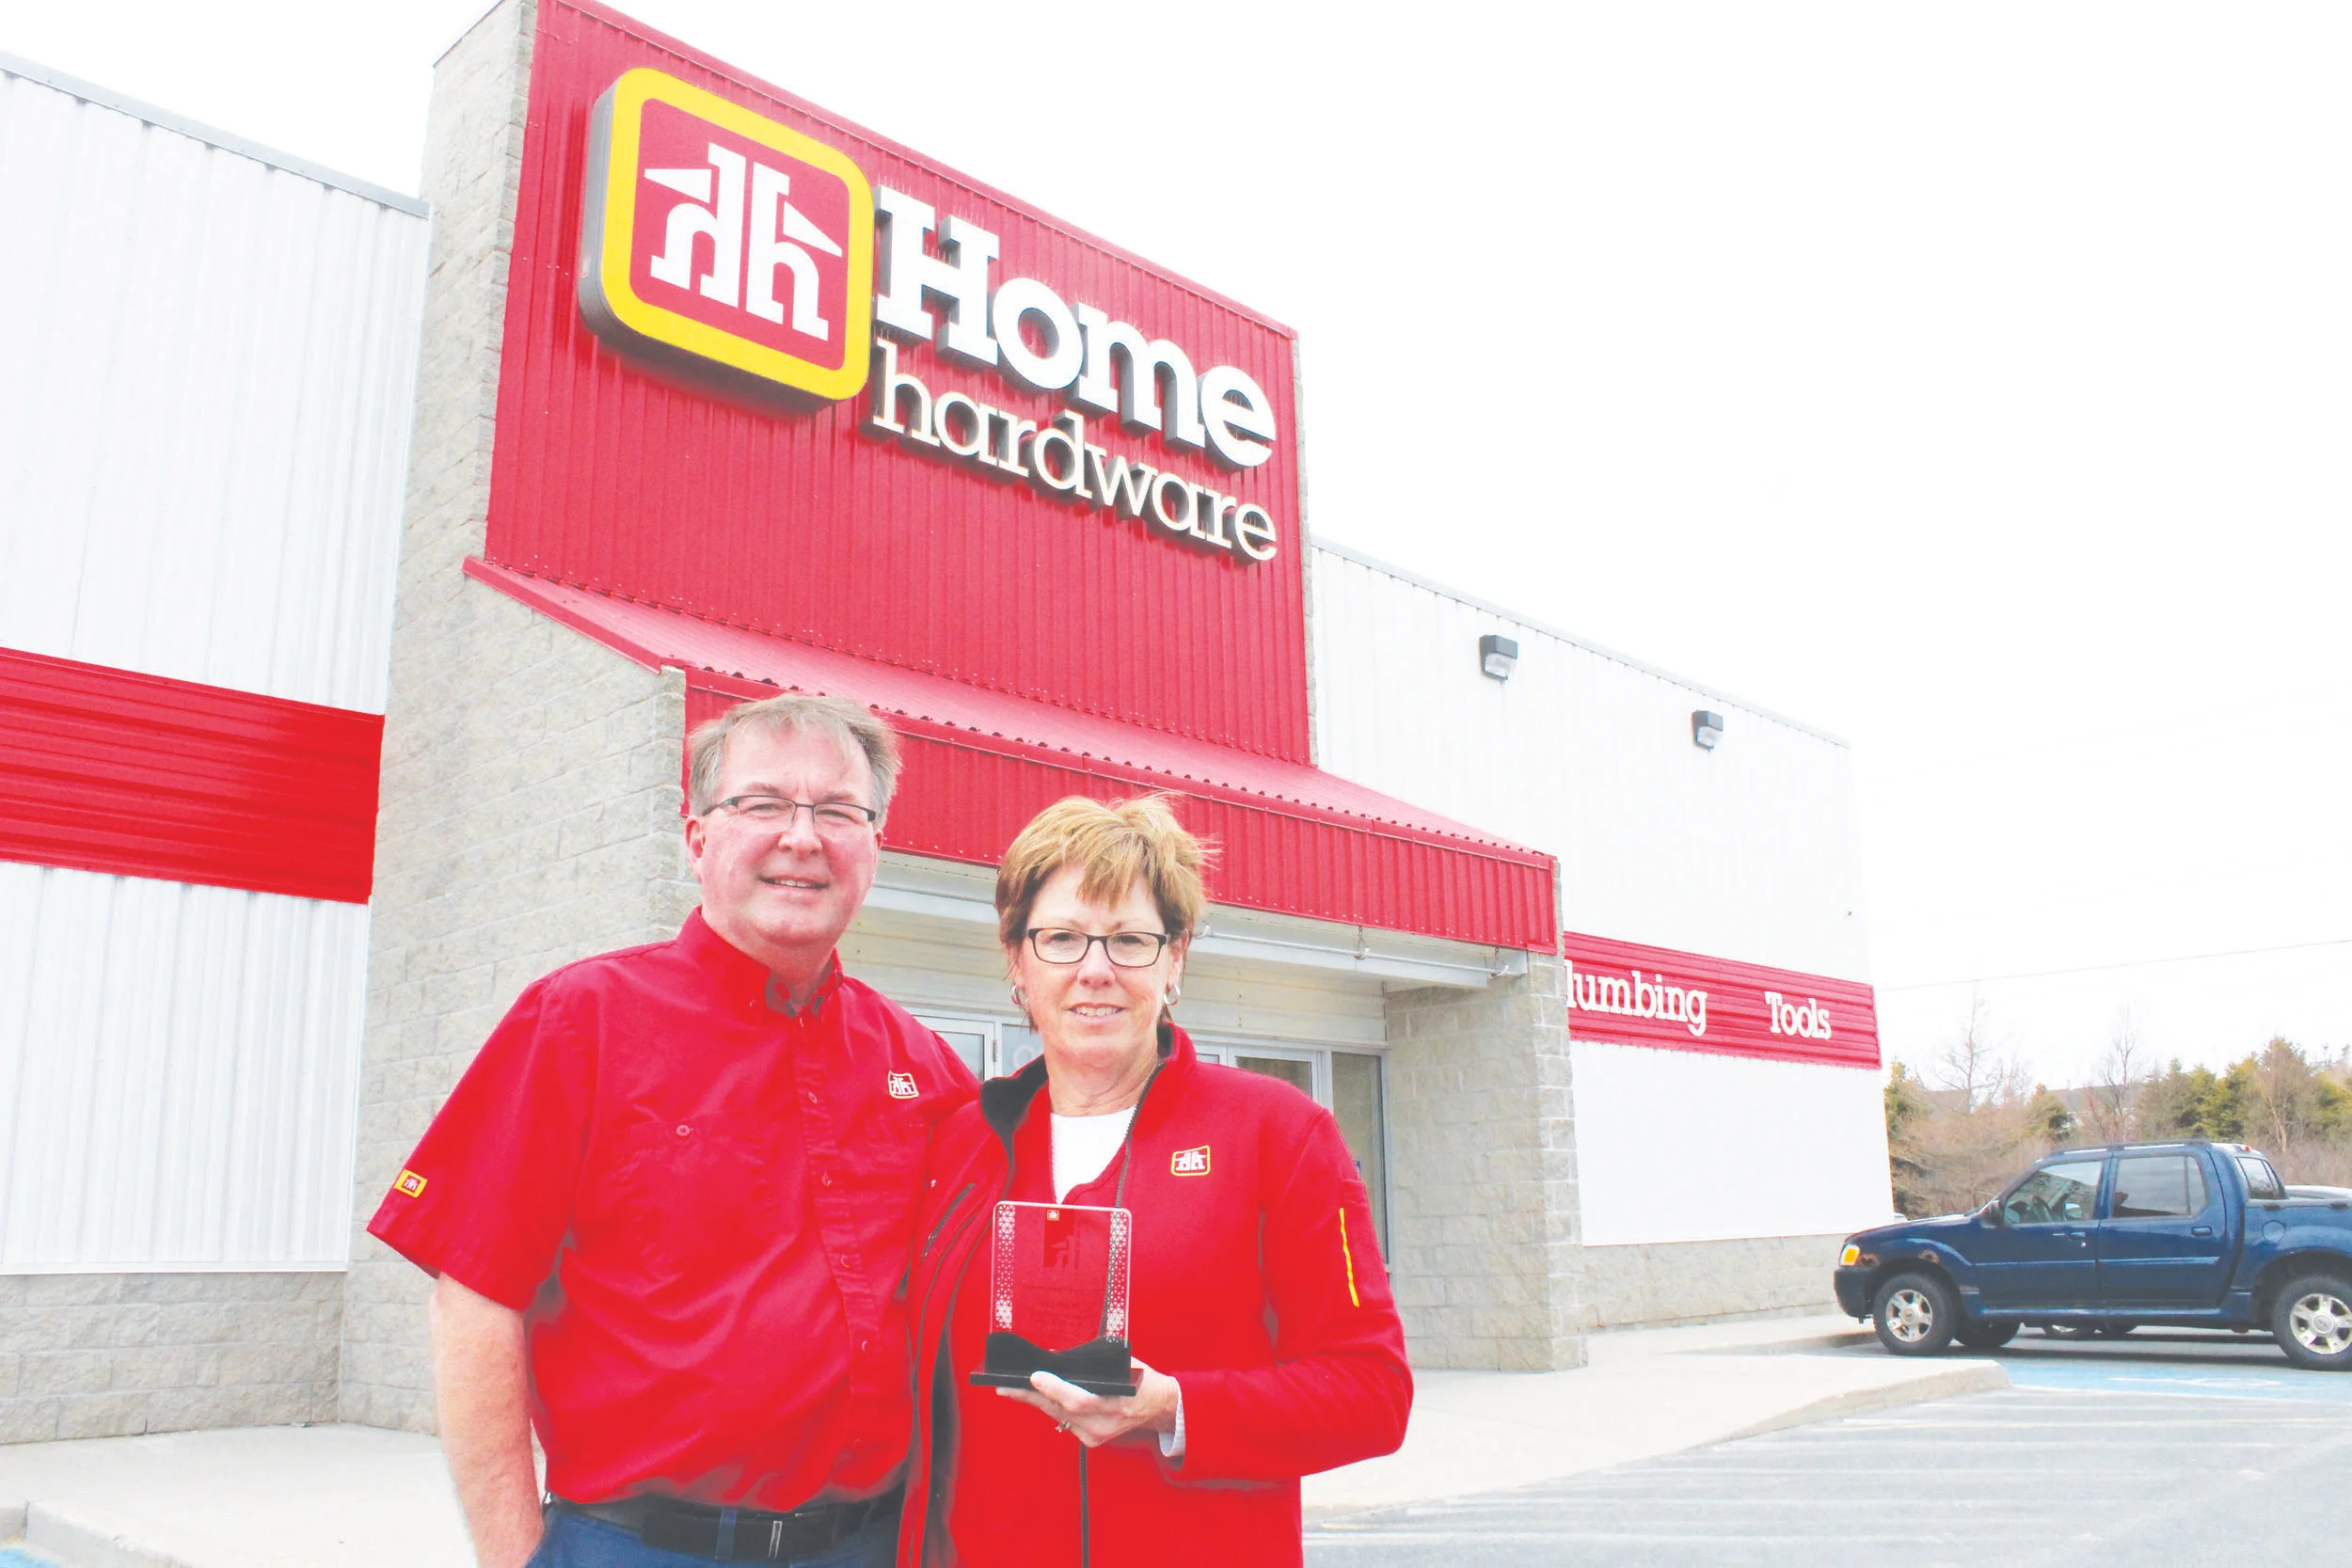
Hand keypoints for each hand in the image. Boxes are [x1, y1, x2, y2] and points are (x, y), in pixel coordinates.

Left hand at [994, 1360, 1178, 1448]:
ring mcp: (1097, 1436)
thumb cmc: (1139, 1378)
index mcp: (1118, 1402)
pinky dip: (1052, 1408)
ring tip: (1011, 1389)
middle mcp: (1105, 1423)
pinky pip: (1065, 1422)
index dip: (1056, 1389)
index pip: (1080, 1400)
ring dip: (1036, 1402)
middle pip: (1061, 1411)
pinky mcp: (1091, 1441)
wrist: (1159, 1406)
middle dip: (1031, 1397)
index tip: (1035, 1376)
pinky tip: (1036, 1398)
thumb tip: (1056, 1357)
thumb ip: (1092, 1362)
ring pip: (1059, 1416)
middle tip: (1004, 1386)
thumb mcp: (1121, 1362)